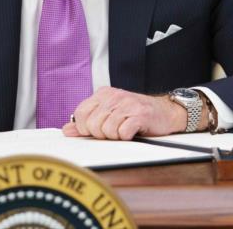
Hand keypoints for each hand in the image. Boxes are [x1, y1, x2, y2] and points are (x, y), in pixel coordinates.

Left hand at [61, 86, 185, 139]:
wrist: (165, 112)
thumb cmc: (135, 114)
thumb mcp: (109, 114)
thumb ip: (86, 122)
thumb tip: (67, 130)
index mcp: (103, 94)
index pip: (81, 113)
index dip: (85, 128)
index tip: (96, 131)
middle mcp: (114, 96)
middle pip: (93, 125)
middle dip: (101, 135)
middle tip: (114, 132)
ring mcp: (127, 104)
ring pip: (107, 131)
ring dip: (115, 137)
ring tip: (124, 130)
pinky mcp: (140, 115)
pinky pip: (123, 133)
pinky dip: (127, 137)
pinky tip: (133, 132)